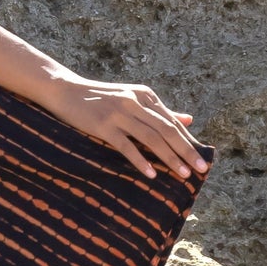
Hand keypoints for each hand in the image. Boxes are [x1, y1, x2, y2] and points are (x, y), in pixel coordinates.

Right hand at [36, 74, 210, 182]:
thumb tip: (188, 119)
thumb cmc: (99, 98)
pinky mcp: (103, 125)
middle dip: (187, 151)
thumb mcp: (131, 98)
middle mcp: (135, 102)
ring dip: (170, 158)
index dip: (189, 141)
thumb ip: (158, 110)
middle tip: (202, 170)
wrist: (64, 90)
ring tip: (183, 175)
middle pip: (167, 130)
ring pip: (152, 138)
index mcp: (145, 95)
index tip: (202, 159)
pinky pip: (126, 146)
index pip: (172, 122)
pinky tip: (151, 174)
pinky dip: (141, 160)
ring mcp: (119, 113)